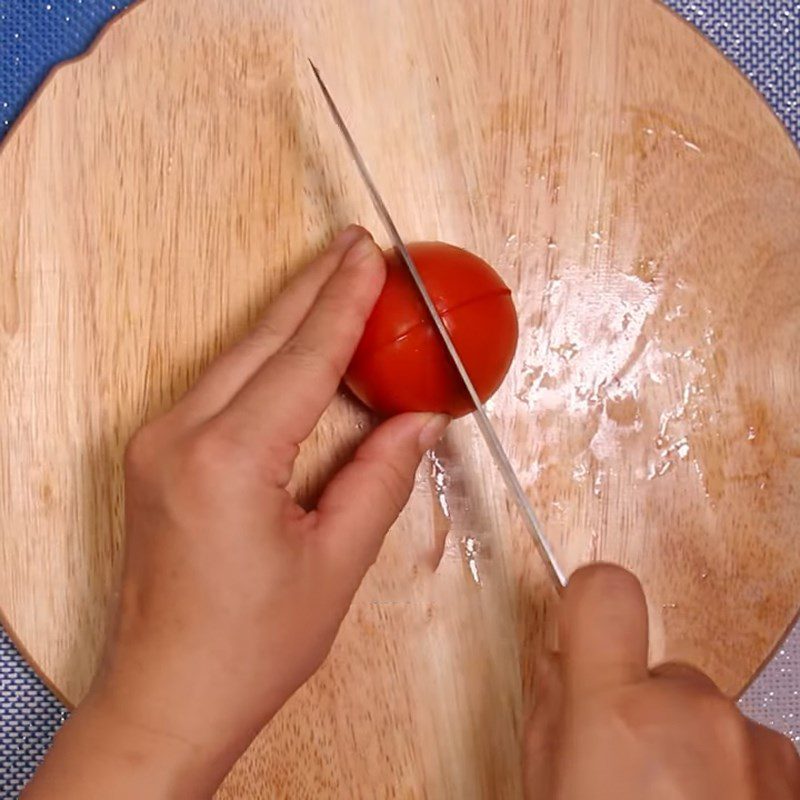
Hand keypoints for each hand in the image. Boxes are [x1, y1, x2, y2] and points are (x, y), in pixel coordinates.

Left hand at [24, 226, 448, 798]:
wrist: (166, 697)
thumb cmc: (247, 647)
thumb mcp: (335, 563)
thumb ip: (380, 478)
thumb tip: (417, 422)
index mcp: (227, 460)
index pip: (302, 359)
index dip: (344, 303)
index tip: (371, 258)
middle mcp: (179, 437)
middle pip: (260, 340)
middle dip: (312, 288)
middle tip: (354, 247)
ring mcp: (158, 443)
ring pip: (234, 356)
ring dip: (287, 320)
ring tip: (332, 284)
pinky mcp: (156, 456)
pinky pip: (217, 387)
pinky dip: (263, 360)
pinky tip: (294, 349)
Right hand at [525, 564, 799, 799]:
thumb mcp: (549, 788)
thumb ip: (551, 713)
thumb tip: (558, 668)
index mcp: (619, 713)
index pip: (606, 591)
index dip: (590, 597)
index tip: (583, 616)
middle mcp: (695, 714)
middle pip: (660, 669)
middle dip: (641, 707)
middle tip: (624, 769)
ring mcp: (753, 743)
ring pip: (703, 712)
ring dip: (687, 745)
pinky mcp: (792, 773)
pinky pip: (744, 747)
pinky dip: (727, 775)